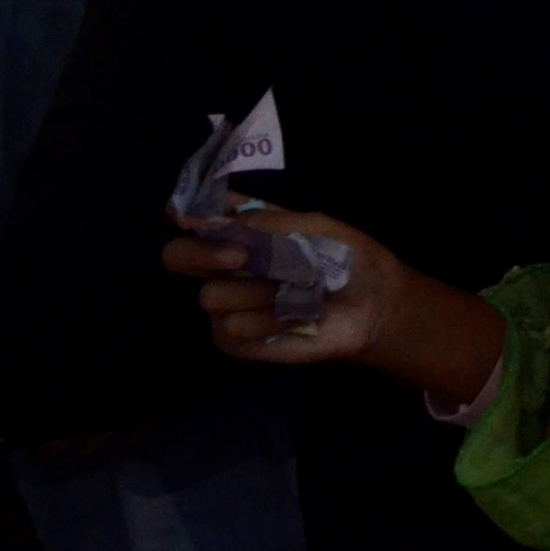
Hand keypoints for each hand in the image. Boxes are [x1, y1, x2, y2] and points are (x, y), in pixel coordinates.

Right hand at [161, 209, 498, 398]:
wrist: (373, 304)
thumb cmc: (346, 257)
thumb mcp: (312, 228)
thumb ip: (264, 223)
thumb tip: (214, 216)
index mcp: (241, 230)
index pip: (196, 216)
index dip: (184, 211)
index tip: (182, 213)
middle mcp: (222, 265)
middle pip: (176, 256)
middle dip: (200, 254)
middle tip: (240, 256)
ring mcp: (225, 303)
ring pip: (212, 296)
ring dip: (260, 293)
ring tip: (297, 291)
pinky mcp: (233, 339)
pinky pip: (231, 328)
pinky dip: (267, 321)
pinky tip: (294, 317)